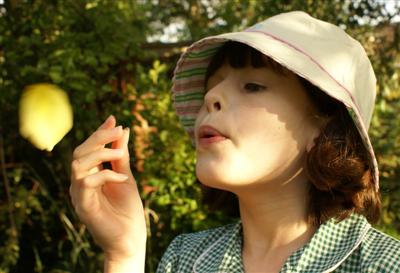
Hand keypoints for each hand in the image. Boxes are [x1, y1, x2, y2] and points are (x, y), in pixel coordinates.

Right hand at [69, 115, 145, 268]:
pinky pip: (87, 183)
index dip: (99, 133)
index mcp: (90, 175)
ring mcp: (80, 194)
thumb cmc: (127, 209)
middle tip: (119, 130)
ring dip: (100, 153)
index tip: (113, 119)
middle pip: (80, 152)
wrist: (130, 238)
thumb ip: (121, 156)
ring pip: (78, 164)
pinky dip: (106, 175)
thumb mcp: (126, 176)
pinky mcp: (83, 206)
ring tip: (120, 154)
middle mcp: (81, 182)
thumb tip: (123, 130)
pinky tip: (122, 177)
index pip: (88, 148)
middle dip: (99, 137)